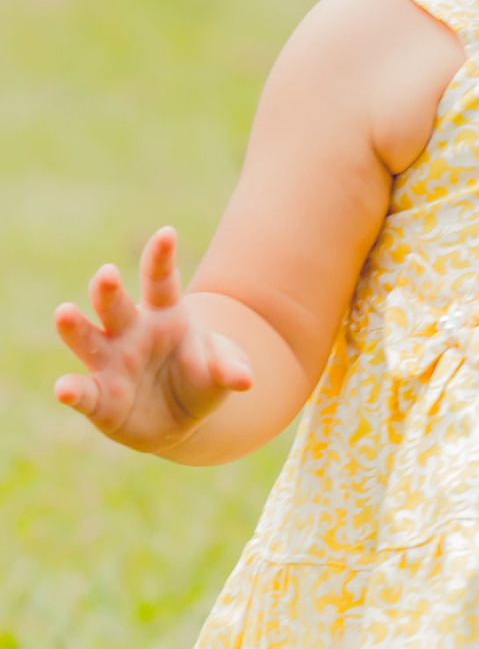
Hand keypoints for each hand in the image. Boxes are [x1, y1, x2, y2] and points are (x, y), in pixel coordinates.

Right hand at [53, 226, 252, 453]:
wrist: (182, 415)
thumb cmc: (202, 377)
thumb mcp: (223, 371)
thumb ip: (230, 368)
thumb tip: (245, 380)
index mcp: (166, 313)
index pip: (161, 279)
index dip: (162, 256)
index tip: (167, 233)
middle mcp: (131, 332)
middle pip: (116, 305)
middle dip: (108, 289)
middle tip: (106, 273)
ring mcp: (112, 364)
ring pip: (89, 340)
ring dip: (76, 328)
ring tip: (64, 313)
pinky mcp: (101, 400)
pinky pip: (84, 393)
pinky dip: (72, 391)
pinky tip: (62, 389)